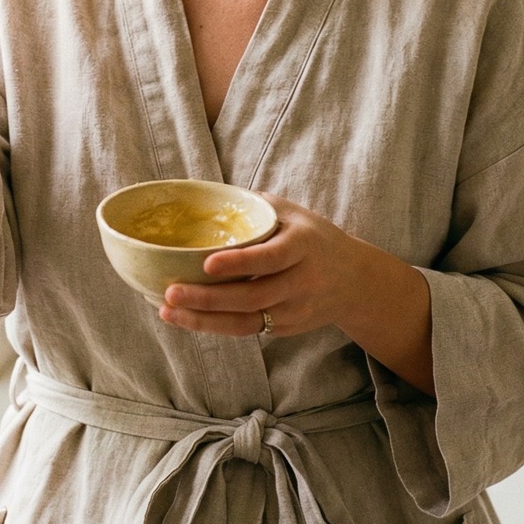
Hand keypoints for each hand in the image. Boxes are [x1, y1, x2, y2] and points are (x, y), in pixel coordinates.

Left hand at [159, 193, 372, 339]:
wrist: (355, 280)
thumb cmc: (314, 238)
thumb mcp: (294, 214)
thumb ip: (255, 207)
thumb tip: (206, 193)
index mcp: (303, 246)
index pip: (270, 257)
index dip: (239, 263)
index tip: (207, 264)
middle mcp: (302, 282)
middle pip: (252, 296)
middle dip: (208, 299)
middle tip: (171, 293)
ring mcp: (295, 310)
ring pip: (246, 321)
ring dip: (204, 320)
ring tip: (168, 312)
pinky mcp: (286, 328)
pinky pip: (247, 330)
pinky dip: (215, 326)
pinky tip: (187, 318)